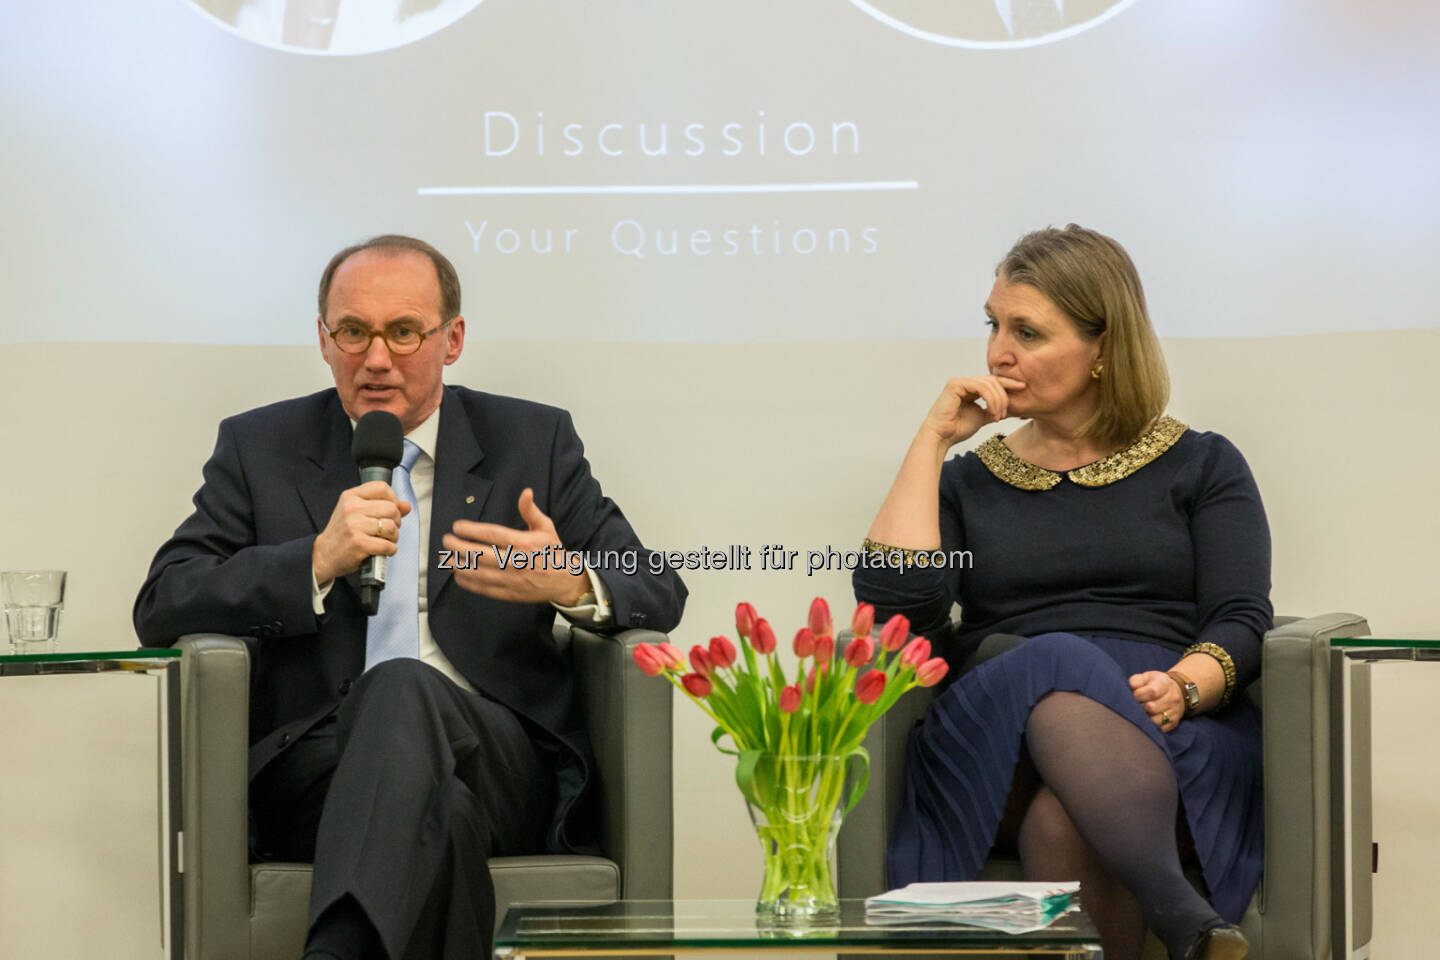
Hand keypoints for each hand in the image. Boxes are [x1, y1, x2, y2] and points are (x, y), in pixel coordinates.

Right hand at [311, 481, 411, 585]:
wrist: (324, 554)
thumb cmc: (342, 533)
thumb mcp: (356, 513)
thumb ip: (381, 506)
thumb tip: (406, 506)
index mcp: (350, 496)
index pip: (382, 487)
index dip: (393, 499)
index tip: (392, 509)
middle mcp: (351, 508)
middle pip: (391, 508)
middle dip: (396, 521)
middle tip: (389, 529)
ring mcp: (354, 526)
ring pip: (391, 527)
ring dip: (394, 537)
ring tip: (385, 539)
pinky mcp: (359, 543)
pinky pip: (387, 545)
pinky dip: (390, 550)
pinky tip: (383, 550)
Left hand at [442, 489, 589, 604]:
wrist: (564, 582)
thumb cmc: (552, 552)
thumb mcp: (546, 527)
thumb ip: (531, 511)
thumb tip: (525, 492)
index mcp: (524, 543)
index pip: (493, 535)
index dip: (472, 530)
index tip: (457, 526)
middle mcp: (516, 562)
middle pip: (481, 555)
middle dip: (460, 547)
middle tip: (446, 541)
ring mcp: (512, 580)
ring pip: (480, 574)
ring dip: (460, 566)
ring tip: (447, 559)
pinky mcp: (509, 594)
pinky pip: (485, 589)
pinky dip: (470, 584)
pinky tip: (458, 576)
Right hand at [921, 376, 1026, 446]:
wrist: (942, 437)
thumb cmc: (958, 429)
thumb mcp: (981, 418)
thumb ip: (993, 410)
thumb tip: (1008, 408)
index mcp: (970, 389)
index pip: (993, 382)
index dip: (1008, 383)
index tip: (1023, 387)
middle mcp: (965, 383)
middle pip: (993, 381)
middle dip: (1004, 397)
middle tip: (1004, 415)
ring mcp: (959, 382)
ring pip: (988, 384)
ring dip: (998, 400)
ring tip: (997, 416)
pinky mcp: (955, 384)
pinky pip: (980, 386)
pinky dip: (990, 399)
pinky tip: (991, 411)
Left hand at [1129, 670, 1184, 731]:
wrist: (1176, 691)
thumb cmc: (1156, 684)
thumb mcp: (1147, 677)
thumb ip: (1137, 680)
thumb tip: (1133, 686)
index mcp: (1165, 684)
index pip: (1152, 691)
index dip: (1139, 695)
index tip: (1135, 695)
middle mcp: (1172, 698)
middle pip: (1152, 707)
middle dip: (1141, 707)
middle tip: (1138, 705)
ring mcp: (1175, 711)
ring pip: (1156, 720)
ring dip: (1146, 718)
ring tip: (1144, 712)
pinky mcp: (1174, 722)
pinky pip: (1161, 728)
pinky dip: (1153, 726)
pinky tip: (1150, 718)